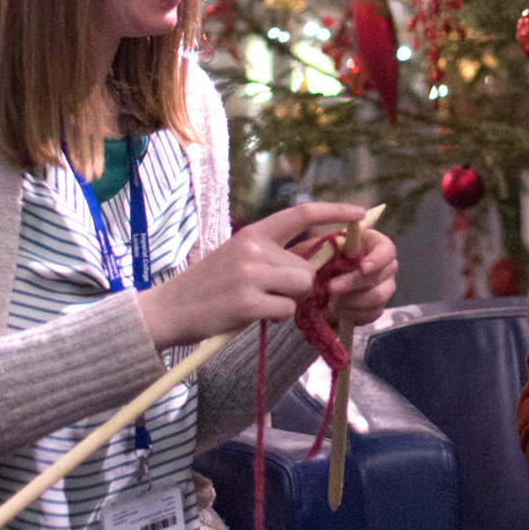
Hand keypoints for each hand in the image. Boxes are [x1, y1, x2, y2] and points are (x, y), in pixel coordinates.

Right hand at [137, 202, 368, 348]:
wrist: (168, 309)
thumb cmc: (208, 286)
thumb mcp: (239, 257)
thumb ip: (273, 255)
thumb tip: (315, 264)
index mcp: (253, 233)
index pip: (302, 214)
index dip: (335, 212)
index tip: (360, 214)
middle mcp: (253, 248)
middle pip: (309, 268)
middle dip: (301, 286)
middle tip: (272, 294)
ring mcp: (250, 275)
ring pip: (302, 289)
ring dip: (289, 302)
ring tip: (259, 303)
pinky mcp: (247, 303)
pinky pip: (287, 311)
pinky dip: (276, 318)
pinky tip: (251, 314)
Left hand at [310, 227, 397, 327]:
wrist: (322, 279)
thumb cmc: (325, 258)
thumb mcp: (324, 247)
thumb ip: (330, 248)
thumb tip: (331, 252)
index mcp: (376, 245)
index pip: (387, 250)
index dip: (377, 259)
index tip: (362, 267)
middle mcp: (387, 266)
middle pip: (380, 277)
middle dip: (353, 283)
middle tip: (330, 287)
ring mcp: (386, 288)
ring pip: (378, 297)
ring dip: (351, 300)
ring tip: (331, 300)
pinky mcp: (379, 307)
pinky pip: (372, 313)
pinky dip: (352, 313)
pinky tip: (337, 309)